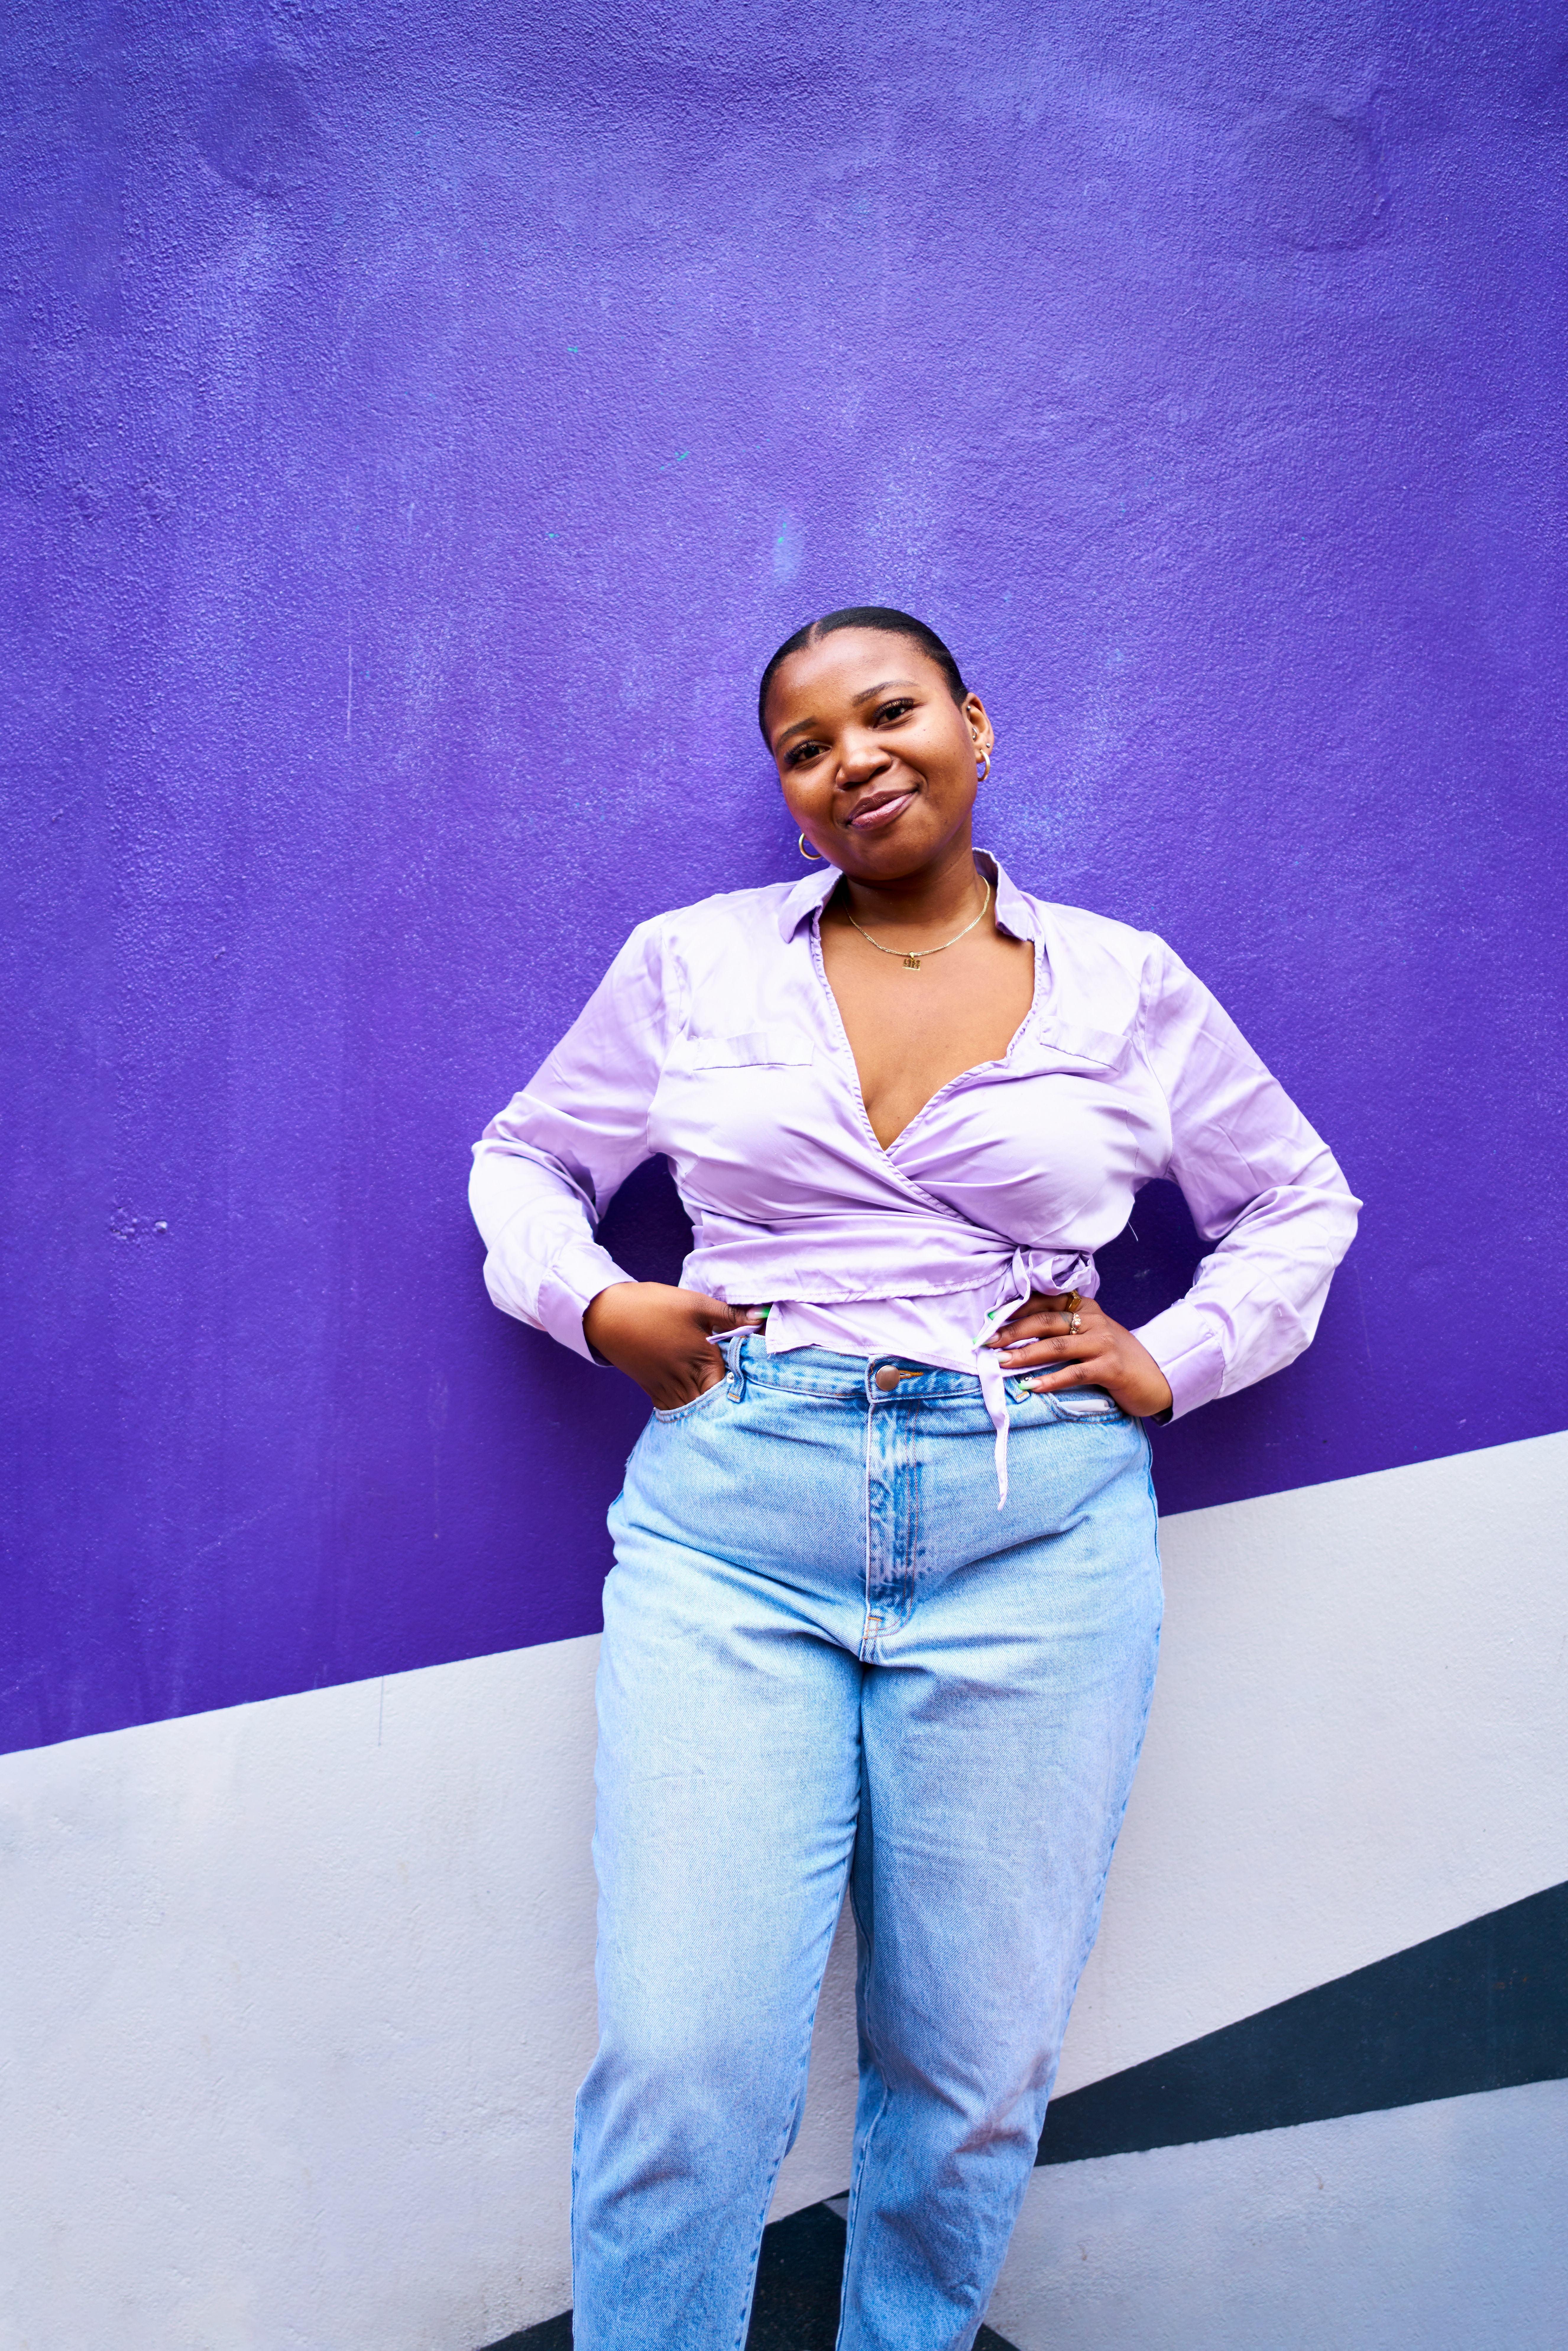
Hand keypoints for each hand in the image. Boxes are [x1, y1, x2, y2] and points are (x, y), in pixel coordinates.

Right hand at [582, 1282, 763, 1411]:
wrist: (608, 1315)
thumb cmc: (654, 1307)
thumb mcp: (696, 1304)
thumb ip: (729, 1316)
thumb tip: (761, 1318)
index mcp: (702, 1362)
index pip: (731, 1390)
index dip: (744, 1391)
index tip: (757, 1388)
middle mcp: (686, 1382)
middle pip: (713, 1407)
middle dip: (726, 1407)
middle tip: (743, 1405)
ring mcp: (667, 1389)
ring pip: (693, 1412)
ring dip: (706, 1412)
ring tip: (721, 1409)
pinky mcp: (652, 1390)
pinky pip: (673, 1409)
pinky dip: (685, 1411)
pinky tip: (694, 1404)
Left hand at [982, 1291, 1173, 1419]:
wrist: (1155, 1376)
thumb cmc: (1113, 1356)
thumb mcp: (1089, 1335)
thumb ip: (1061, 1330)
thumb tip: (1015, 1337)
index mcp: (1085, 1308)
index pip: (1044, 1303)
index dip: (1015, 1311)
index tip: (990, 1322)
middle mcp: (1093, 1320)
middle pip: (1045, 1322)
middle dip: (1013, 1332)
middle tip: (988, 1343)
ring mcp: (1103, 1343)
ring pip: (1056, 1346)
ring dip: (1025, 1355)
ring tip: (1002, 1363)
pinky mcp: (1110, 1368)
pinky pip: (1074, 1372)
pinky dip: (1050, 1380)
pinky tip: (1032, 1386)